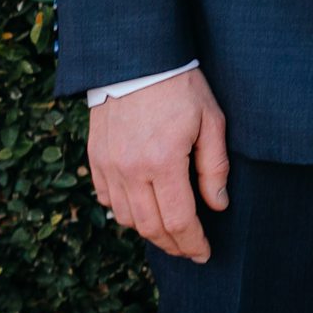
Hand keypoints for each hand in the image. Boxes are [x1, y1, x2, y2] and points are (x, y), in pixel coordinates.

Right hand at [88, 68, 230, 262]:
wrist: (136, 59)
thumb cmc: (180, 87)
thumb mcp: (211, 121)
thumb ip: (214, 167)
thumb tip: (217, 205)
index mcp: (163, 162)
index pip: (178, 221)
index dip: (193, 243)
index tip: (205, 253)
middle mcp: (130, 170)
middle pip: (150, 228)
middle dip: (173, 245)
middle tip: (191, 250)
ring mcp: (108, 166)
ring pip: (126, 218)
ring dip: (149, 232)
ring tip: (170, 232)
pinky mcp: (95, 158)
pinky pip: (107, 199)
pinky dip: (124, 212)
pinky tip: (143, 208)